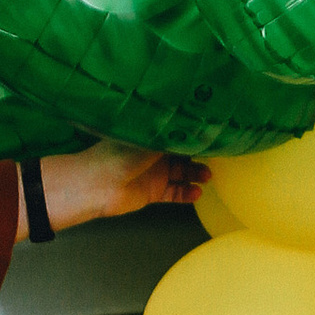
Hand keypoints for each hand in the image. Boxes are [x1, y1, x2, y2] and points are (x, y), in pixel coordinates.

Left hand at [36, 145, 204, 229]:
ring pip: (182, 173)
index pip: (177, 133)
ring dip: (196, 175)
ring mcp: (154, 173)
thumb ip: (172, 134)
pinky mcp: (153, 192)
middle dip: (200, 155)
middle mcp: (154, 154)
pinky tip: (197, 193)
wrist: (97, 185)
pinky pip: (175, 193)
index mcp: (152, 136)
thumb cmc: (119, 155)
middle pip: (183, 153)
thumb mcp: (149, 140)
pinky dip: (187, 193)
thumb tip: (195, 121)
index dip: (193, 133)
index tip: (213, 132)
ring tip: (208, 176)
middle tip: (216, 156)